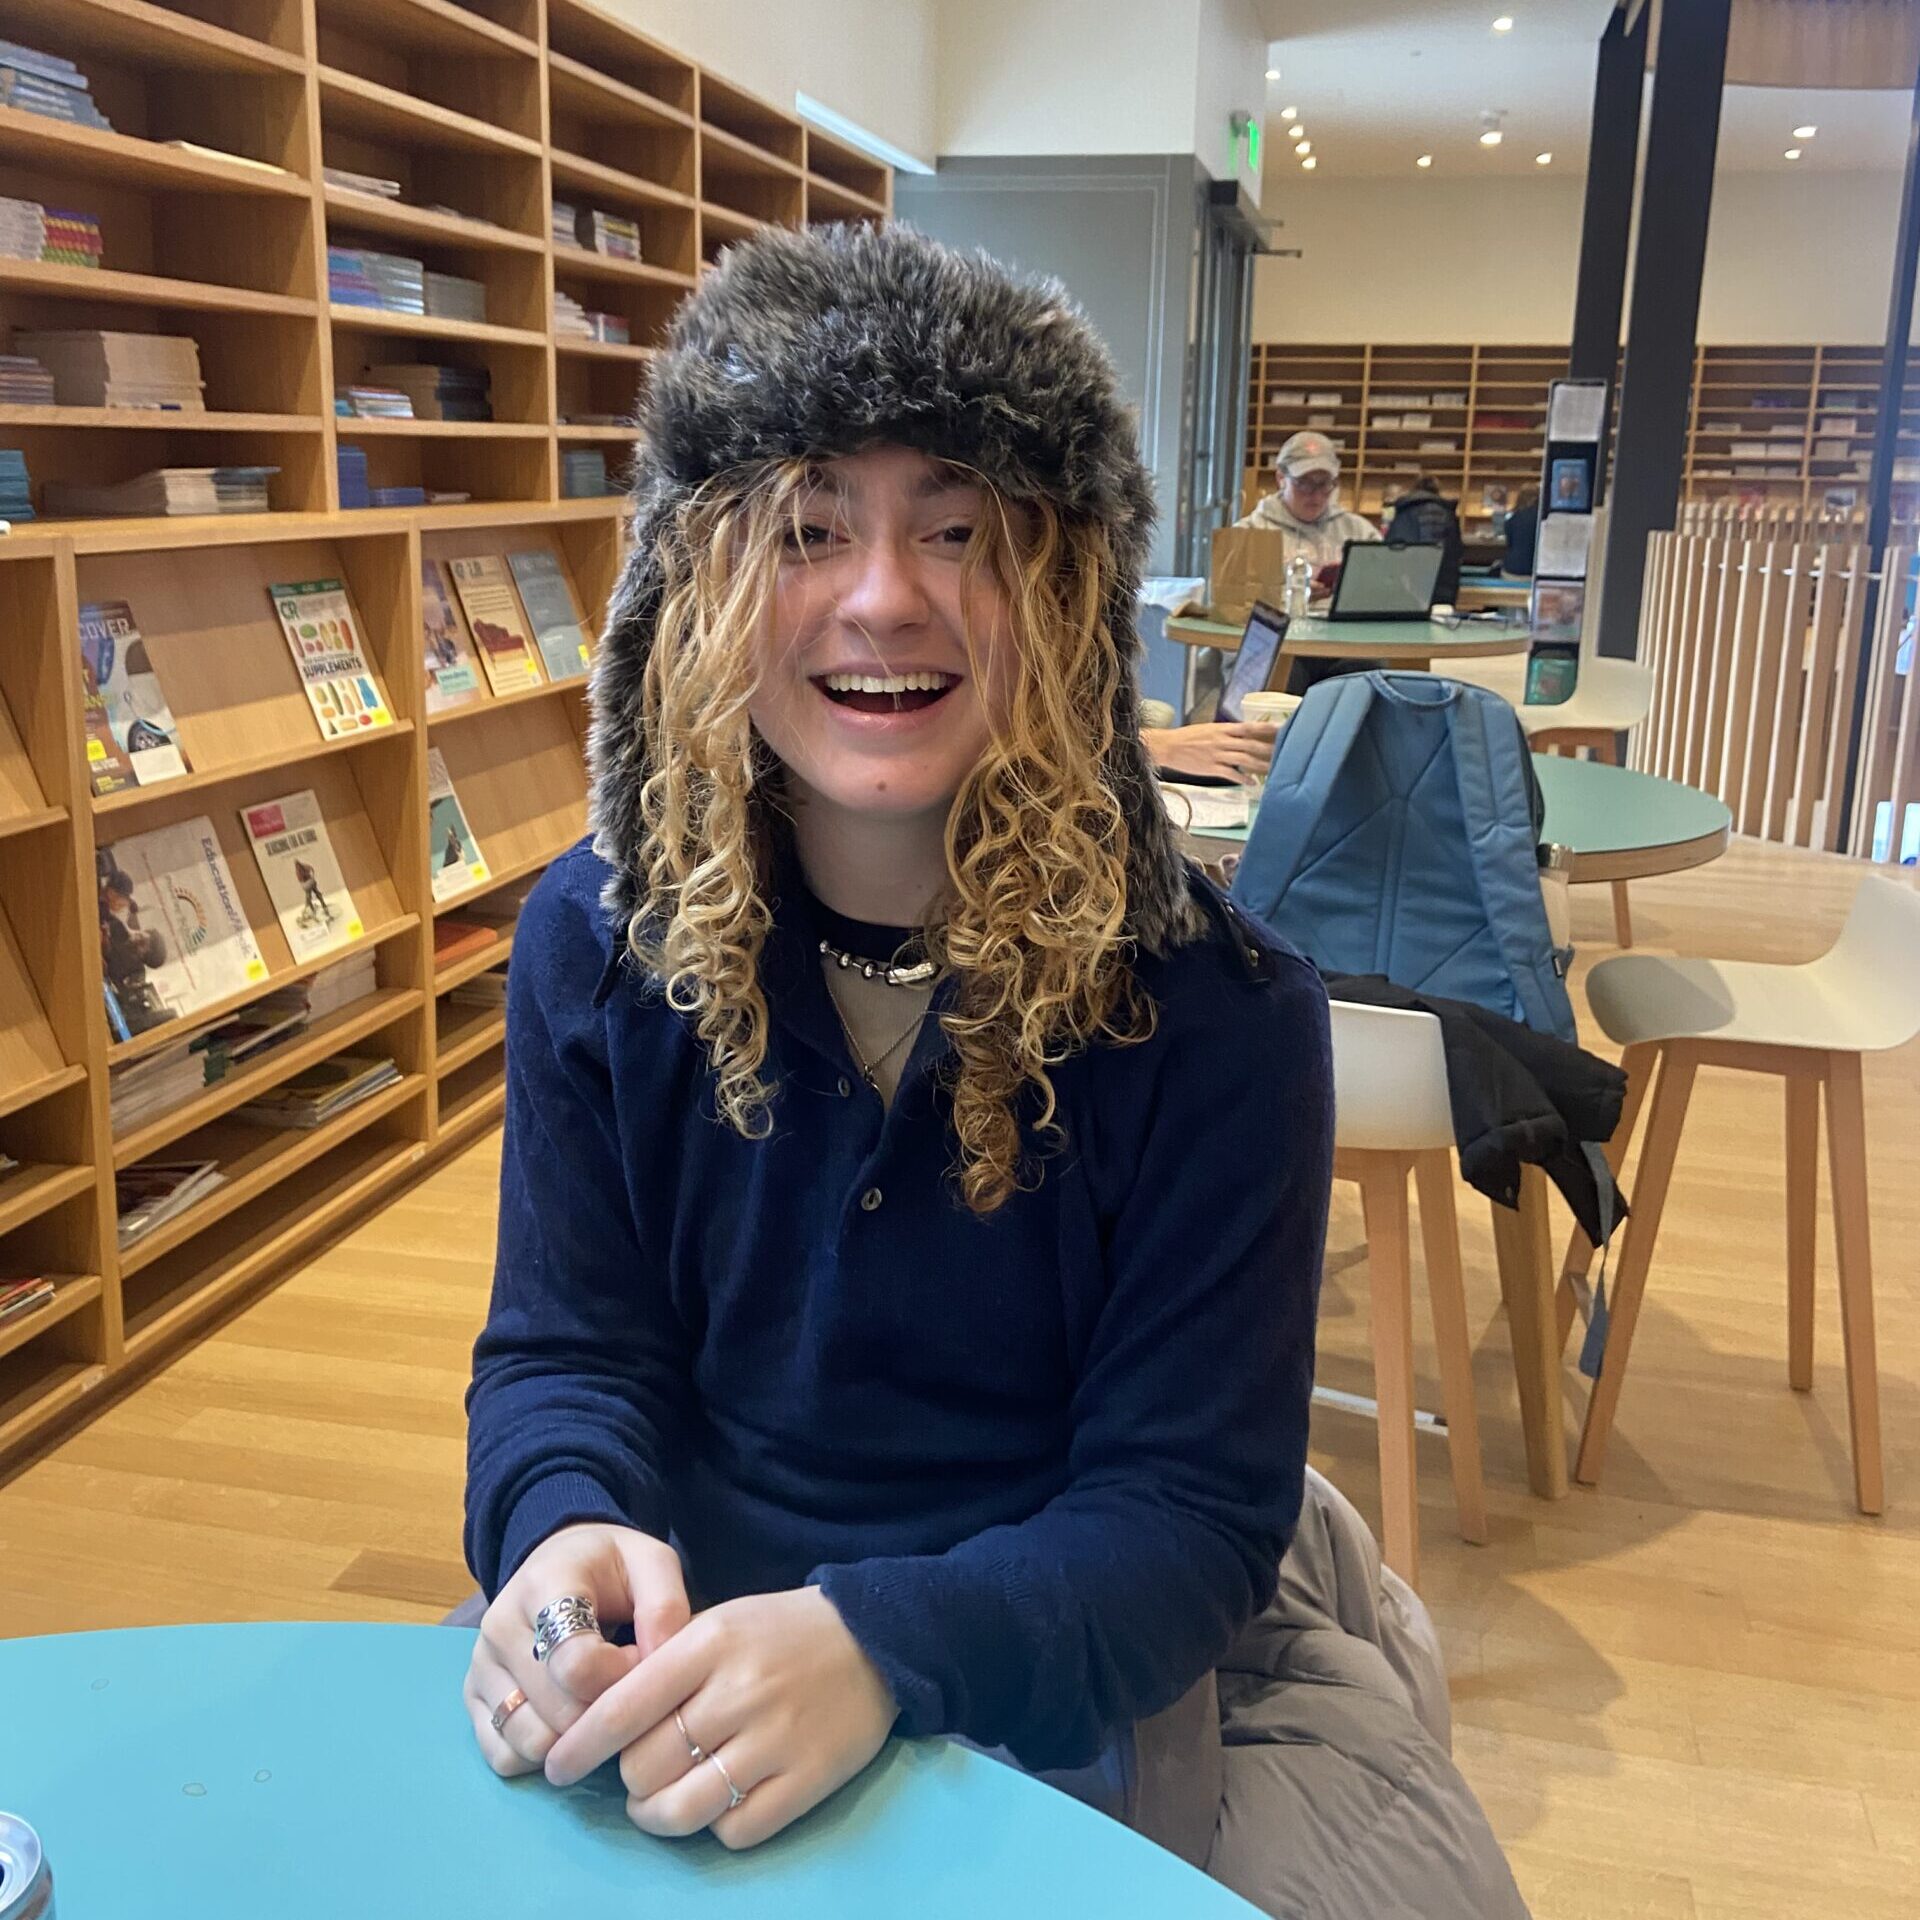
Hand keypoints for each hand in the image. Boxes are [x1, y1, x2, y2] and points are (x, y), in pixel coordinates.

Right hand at [461, 1522, 689, 1777]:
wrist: (559, 1561)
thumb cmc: (610, 1567)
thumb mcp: (651, 1563)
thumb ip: (665, 1608)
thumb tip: (659, 1669)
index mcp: (544, 1586)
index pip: (575, 1663)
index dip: (619, 1677)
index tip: (636, 1660)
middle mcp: (500, 1627)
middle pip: (558, 1712)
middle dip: (603, 1712)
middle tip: (621, 1686)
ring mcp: (480, 1667)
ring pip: (530, 1742)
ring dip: (573, 1740)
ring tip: (592, 1701)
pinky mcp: (472, 1699)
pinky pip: (503, 1758)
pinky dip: (540, 1756)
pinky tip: (564, 1722)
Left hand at [544, 1587, 896, 1849]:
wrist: (874, 1636)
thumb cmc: (779, 1630)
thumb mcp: (716, 1625)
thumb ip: (663, 1668)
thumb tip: (601, 1727)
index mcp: (709, 1644)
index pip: (624, 1706)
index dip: (580, 1746)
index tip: (557, 1768)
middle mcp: (739, 1691)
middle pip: (648, 1765)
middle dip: (629, 1780)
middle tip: (636, 1775)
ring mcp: (776, 1739)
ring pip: (685, 1808)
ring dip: (658, 1816)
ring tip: (659, 1805)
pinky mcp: (809, 1779)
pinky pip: (736, 1831)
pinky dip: (714, 1829)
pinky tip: (716, 1807)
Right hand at [1144, 722, 1278, 786]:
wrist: (1169, 747)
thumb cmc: (1189, 737)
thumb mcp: (1210, 729)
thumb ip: (1227, 732)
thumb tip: (1245, 734)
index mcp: (1223, 729)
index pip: (1249, 727)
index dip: (1266, 728)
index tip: (1282, 727)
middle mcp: (1223, 741)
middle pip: (1251, 744)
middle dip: (1270, 748)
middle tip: (1286, 751)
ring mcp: (1218, 755)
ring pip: (1245, 760)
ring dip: (1261, 765)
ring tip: (1275, 769)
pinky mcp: (1212, 768)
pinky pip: (1231, 774)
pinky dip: (1243, 779)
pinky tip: (1253, 783)